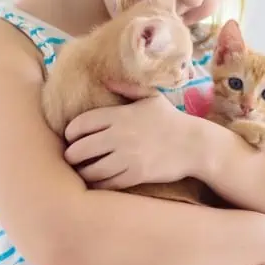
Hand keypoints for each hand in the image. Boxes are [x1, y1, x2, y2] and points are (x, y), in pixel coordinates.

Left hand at [63, 91, 199, 189]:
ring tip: (82, 170)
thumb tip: (105, 80)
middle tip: (73, 157)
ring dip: (82, 172)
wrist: (194, 144)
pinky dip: (97, 184)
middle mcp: (120, 136)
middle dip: (72, 155)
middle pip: (79, 149)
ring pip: (90, 170)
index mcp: (120, 115)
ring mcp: (127, 157)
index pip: (80, 124)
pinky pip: (106, 184)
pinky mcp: (135, 175)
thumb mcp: (150, 97)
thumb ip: (126, 88)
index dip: (70, 132)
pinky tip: (97, 181)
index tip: (72, 137)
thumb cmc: (171, 119)